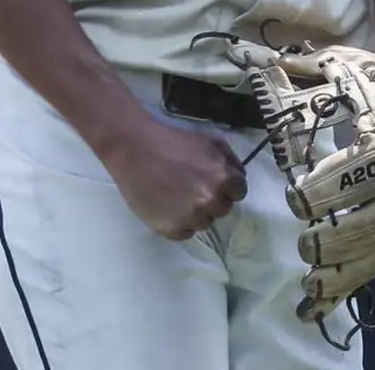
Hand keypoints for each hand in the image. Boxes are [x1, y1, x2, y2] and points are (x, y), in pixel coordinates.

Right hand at [100, 111, 247, 240]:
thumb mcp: (208, 140)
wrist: (135, 149)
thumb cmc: (172, 140)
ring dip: (197, 212)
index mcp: (222, 178)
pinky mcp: (171, 229)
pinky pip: (185, 233)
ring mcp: (191, 218)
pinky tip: (169, 206)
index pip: (239, 192)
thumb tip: (239, 176)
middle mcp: (210, 201)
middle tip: (195, 187)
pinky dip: (180, 223)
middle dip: (213, 198)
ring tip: (179, 195)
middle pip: (223, 209)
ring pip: (204, 223)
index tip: (214, 181)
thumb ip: (229, 159)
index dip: (228, 185)